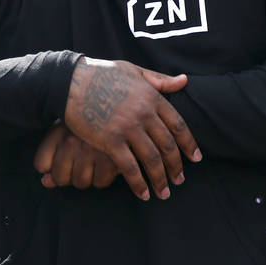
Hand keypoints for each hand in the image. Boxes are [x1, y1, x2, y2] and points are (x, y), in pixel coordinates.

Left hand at [34, 122, 118, 188]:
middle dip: (68, 177)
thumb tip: (45, 182)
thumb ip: (53, 157)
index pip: (41, 164)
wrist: (123, 108)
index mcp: (57, 131)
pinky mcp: (112, 159)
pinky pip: (100, 183)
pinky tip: (106, 164)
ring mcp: (91, 151)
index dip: (50, 168)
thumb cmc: (90, 122)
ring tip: (94, 162)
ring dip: (87, 177)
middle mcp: (71, 141)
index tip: (59, 163)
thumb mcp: (67, 130)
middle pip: (59, 178)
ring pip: (80, 182)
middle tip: (79, 165)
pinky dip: (104, 177)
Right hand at [64, 57, 200, 200]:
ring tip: (164, 193)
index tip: (195, 158)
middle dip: (176, 166)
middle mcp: (144, 114)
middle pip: (167, 146)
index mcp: (151, 97)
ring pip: (152, 159)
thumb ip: (159, 79)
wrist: (69, 81)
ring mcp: (127, 128)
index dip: (189, 144)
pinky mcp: (110, 140)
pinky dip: (138, 183)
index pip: (178, 125)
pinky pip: (129, 167)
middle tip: (179, 180)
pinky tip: (143, 194)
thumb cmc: (100, 73)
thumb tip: (184, 81)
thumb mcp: (133, 70)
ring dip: (160, 179)